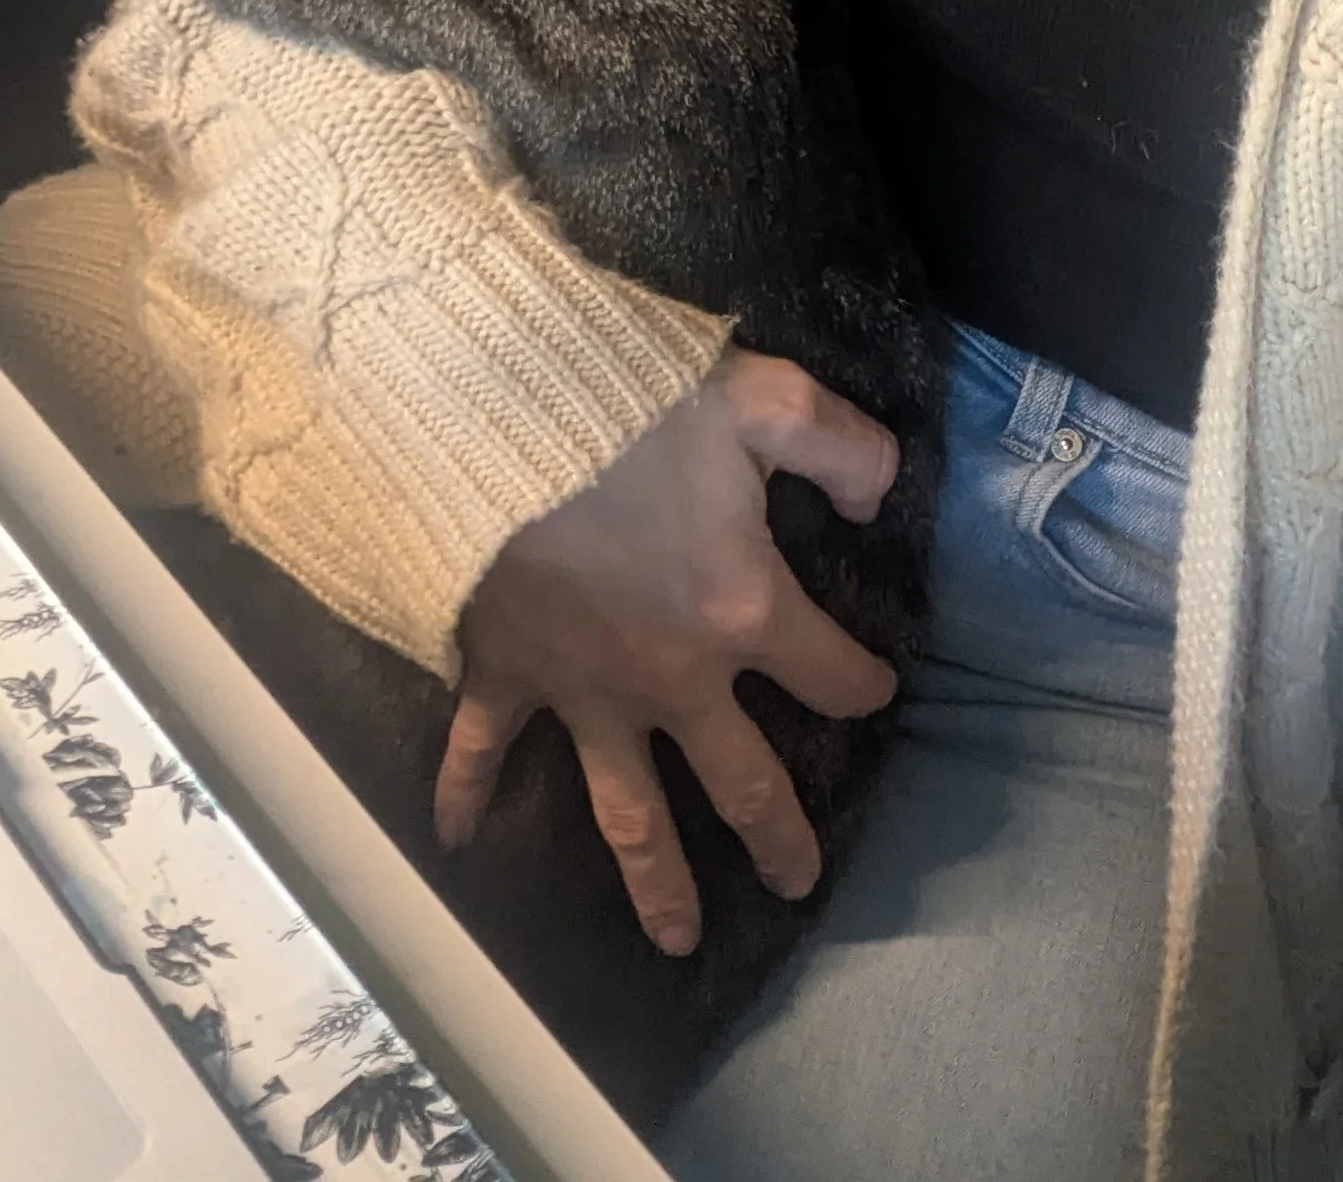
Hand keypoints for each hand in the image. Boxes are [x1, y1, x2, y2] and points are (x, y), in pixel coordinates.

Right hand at [432, 348, 900, 953]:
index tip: (877, 690)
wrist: (500, 421)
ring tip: (680, 942)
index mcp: (745, 612)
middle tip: (796, 884)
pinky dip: (463, 796)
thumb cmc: (636, 407)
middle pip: (741, 782)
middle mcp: (674, 678)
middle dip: (776, 838)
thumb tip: (884, 490)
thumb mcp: (764, 399)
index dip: (862, 683)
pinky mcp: (507, 674)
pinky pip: (482, 750)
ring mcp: (586, 691)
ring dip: (656, 881)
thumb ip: (838, 443)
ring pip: (629, 812)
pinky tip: (458, 842)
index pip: (830, 672)